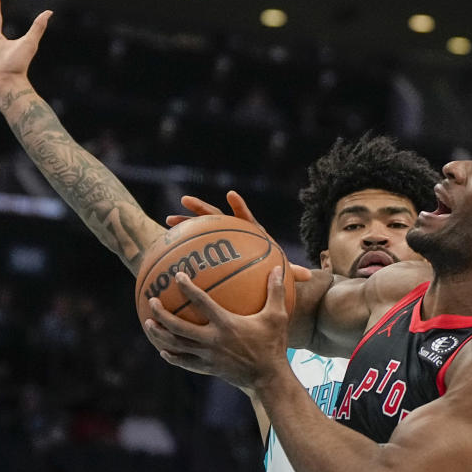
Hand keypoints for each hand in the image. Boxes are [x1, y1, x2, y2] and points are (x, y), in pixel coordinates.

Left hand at [143, 267, 290, 386]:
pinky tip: (163, 351)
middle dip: (161, 314)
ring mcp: (208, 356)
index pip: (201, 302)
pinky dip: (172, 356)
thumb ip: (276, 291)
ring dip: (159, 335)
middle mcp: (212, 340)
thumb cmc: (273, 345)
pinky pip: (185, 362)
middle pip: (178, 327)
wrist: (269, 378)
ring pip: (176, 345)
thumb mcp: (277, 316)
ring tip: (148, 324)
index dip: (188, 288)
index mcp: (226, 324)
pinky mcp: (208, 368)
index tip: (177, 276)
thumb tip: (278, 268)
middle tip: (152, 301)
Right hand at [167, 190, 311, 281]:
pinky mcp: (209, 251)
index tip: (231, 194)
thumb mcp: (280, 273)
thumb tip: (308, 277)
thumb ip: (291, 273)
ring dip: (184, 223)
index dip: (239, 207)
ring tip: (168, 221)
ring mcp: (218, 242)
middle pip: (215, 216)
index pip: (245, 218)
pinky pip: (192, 249)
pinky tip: (163, 250)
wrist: (257, 277)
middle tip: (185, 201)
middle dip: (201, 208)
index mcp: (250, 233)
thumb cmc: (269, 271)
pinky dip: (179, 248)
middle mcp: (232, 233)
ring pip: (199, 229)